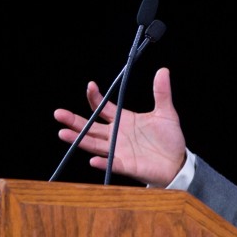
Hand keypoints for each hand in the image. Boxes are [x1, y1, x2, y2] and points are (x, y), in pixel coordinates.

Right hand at [54, 67, 186, 187]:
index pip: (103, 108)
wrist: (178, 162)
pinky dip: (101, 162)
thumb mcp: (166, 112)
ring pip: (94, 144)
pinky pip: (111, 163)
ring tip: (63, 133)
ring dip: (79, 139)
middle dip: (74, 120)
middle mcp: (116, 135)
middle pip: (91, 127)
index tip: (90, 86)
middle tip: (59, 113)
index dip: (95, 97)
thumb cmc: (169, 138)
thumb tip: (163, 70)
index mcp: (123, 120)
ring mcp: (119, 151)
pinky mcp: (126, 165)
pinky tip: (92, 160)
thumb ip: (161, 92)